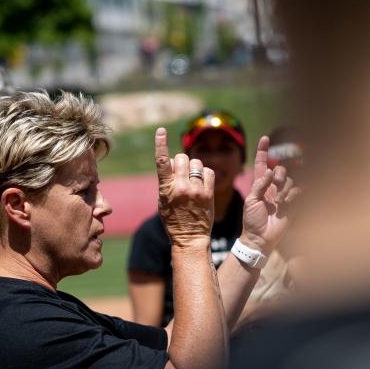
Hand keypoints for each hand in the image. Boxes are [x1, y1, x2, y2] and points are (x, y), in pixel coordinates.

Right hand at [154, 127, 214, 248]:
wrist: (190, 238)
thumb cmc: (173, 220)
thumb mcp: (163, 201)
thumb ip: (166, 181)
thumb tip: (171, 163)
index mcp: (166, 189)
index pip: (162, 162)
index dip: (161, 144)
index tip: (161, 131)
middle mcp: (181, 187)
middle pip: (181, 158)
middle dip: (180, 162)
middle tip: (180, 174)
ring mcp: (196, 189)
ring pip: (196, 163)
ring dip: (193, 168)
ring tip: (192, 180)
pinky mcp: (208, 193)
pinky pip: (208, 171)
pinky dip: (205, 174)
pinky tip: (202, 183)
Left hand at [240, 136, 299, 252]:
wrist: (260, 238)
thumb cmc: (252, 220)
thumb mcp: (251, 200)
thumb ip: (260, 184)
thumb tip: (270, 171)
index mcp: (260, 185)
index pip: (262, 164)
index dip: (263, 151)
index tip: (265, 138)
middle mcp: (273, 188)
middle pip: (280, 169)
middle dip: (278, 174)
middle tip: (274, 186)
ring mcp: (283, 195)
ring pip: (290, 180)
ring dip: (284, 188)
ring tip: (279, 202)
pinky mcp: (293, 204)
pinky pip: (298, 191)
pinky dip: (293, 194)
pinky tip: (287, 202)